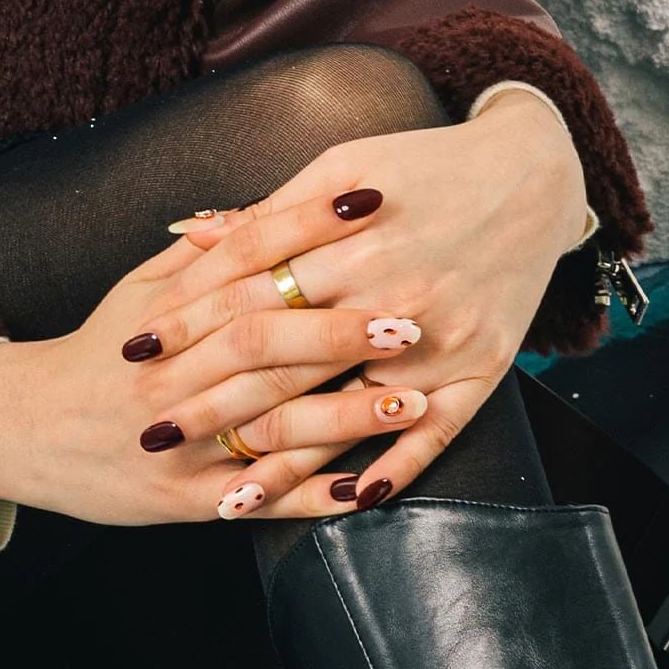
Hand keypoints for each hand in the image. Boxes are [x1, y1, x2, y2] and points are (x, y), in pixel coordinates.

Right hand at [0, 198, 425, 524]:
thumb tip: (250, 213)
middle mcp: (172, 374)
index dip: (306, 227)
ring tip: (412, 401)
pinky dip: (313, 497)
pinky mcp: (184, 499)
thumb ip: (194, 258)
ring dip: (344, 417)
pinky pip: (258, 498)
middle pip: (262, 343)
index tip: (369, 204)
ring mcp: (179, 441)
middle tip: (410, 319)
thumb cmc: (94, 354)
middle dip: (339, 332)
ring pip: (268, 425)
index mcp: (166, 314)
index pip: (243, 259)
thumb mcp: (133, 294)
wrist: (23, 428)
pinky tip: (369, 491)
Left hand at [132, 89, 585, 511]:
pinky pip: (435, 435)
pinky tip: (348, 503)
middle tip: (153, 433)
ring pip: (346, 414)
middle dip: (211, 401)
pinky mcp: (480, 370)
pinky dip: (391, 468)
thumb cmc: (425, 166)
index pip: (246, 291)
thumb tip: (192, 233)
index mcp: (347, 240)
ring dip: (286, 461)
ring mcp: (437, 339)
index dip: (186, 322)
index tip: (136, 349)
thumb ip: (272, 210)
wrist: (532, 174)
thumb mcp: (344, 165)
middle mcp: (389, 294)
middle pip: (281, 361)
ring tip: (230, 499)